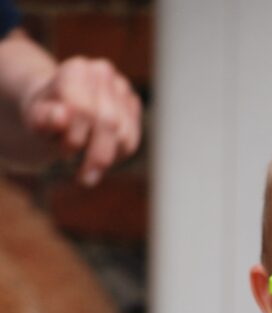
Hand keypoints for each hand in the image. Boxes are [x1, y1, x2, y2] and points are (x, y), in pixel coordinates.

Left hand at [21, 56, 140, 184]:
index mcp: (76, 70)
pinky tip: (101, 154)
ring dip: (106, 158)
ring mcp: (121, 88)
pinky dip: (118, 156)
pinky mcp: (132, 105)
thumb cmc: (44, 117)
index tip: (63, 153)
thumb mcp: (35, 121)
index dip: (74, 139)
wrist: (55, 111)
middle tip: (84, 179)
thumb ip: (43, 119)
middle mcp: (102, 72)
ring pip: (125, 136)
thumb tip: (61, 116)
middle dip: (95, 156)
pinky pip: (132, 141)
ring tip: (88, 163)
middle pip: (109, 123)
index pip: (84, 111)